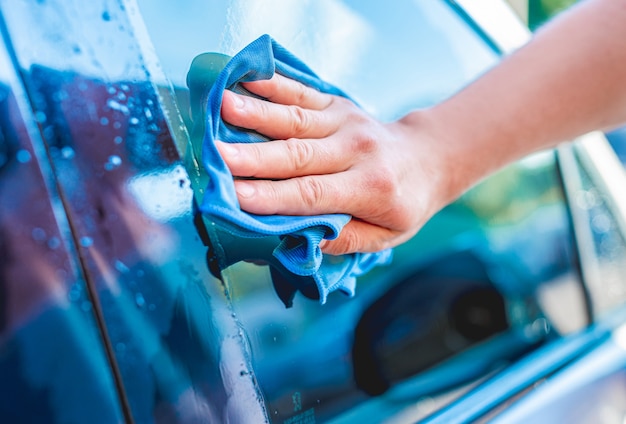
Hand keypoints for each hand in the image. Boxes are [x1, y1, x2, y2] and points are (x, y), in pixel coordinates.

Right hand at [218, 74, 454, 254]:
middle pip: (298, 155)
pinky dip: (274, 84)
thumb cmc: (403, 203)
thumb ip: (344, 239)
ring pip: (296, 119)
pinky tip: (246, 78)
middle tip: (217, 155)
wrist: (428, 156)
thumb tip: (297, 240)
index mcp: (370, 187)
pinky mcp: (338, 104)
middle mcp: (357, 150)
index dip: (273, 196)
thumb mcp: (385, 235)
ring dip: (257, 112)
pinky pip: (303, 92)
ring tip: (222, 106)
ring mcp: (346, 122)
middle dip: (254, 156)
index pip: (313, 194)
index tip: (236, 197)